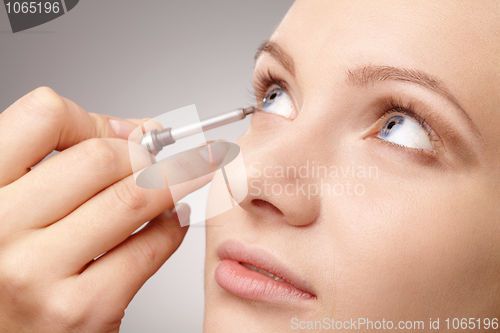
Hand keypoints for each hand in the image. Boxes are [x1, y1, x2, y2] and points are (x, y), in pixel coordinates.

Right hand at [0, 87, 223, 332]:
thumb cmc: (10, 273)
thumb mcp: (12, 208)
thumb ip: (61, 164)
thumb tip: (134, 131)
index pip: (43, 117)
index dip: (93, 119)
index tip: (121, 132)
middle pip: (102, 157)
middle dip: (145, 152)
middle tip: (161, 156)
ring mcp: (38, 274)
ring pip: (135, 197)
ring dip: (176, 179)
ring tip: (187, 174)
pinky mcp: (83, 311)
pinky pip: (151, 247)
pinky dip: (173, 226)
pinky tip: (170, 221)